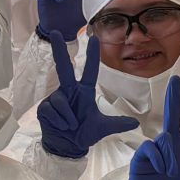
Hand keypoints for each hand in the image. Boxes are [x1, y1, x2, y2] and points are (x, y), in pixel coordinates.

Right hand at [36, 36, 139, 160]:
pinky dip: (59, 121)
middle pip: (63, 67)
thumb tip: (135, 123)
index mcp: (84, 92)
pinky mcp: (44, 107)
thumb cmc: (84, 134)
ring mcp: (56, 98)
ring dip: (68, 118)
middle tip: (55, 32)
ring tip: (71, 126)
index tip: (93, 39)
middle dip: (58, 49)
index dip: (92, 55)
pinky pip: (52, 110)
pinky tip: (61, 126)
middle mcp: (69, 91)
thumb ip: (118, 124)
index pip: (89, 71)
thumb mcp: (102, 128)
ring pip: (60, 101)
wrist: (67, 148)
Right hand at [118, 80, 179, 179]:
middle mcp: (171, 145)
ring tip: (171, 174)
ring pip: (165, 138)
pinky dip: (159, 158)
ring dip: (171, 156)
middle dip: (174, 97)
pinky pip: (151, 148)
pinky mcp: (141, 157)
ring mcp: (155, 150)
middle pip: (173, 115)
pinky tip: (160, 170)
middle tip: (176, 77)